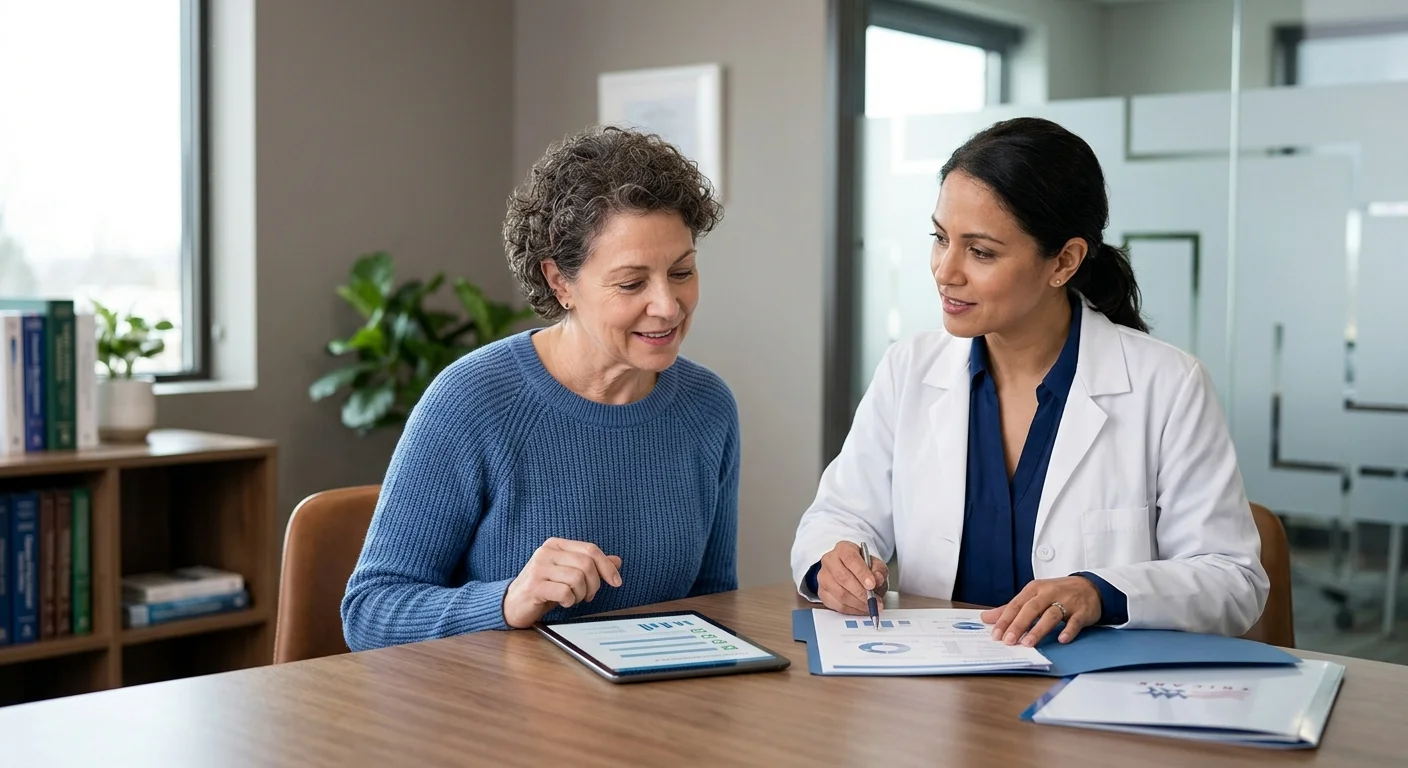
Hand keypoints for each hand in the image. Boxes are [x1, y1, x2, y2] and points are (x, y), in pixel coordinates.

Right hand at [502, 538, 622, 628]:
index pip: (590, 549)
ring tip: (574, 598)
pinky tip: (564, 602)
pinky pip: (564, 592)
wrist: (513, 604)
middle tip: (588, 596)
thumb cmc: (544, 588)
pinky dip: (570, 601)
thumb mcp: (569, 573)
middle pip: (586, 564)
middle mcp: (546, 552)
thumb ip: (591, 565)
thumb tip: (617, 561)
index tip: (616, 582)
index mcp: (556, 544)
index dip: (607, 566)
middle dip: (594, 584)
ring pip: (577, 578)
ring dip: (581, 594)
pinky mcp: (534, 586)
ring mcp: (538, 568)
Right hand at [816, 541, 888, 614]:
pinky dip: (852, 609)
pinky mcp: (822, 592)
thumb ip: (879, 570)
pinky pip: (836, 604)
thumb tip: (877, 578)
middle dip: (860, 592)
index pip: (850, 559)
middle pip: (843, 577)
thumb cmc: (862, 567)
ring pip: (839, 593)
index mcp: (843, 549)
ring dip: (857, 603)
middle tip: (874, 600)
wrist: (850, 572)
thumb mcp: (875, 564)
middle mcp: (830, 561)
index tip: (872, 584)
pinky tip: (861, 608)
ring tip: (870, 605)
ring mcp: (823, 577)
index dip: (862, 573)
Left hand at [980, 576, 1101, 646]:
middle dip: (1018, 625)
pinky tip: (1062, 639)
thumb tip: (986, 618)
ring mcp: (1067, 601)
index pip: (1016, 604)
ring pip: (1051, 615)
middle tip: (1009, 641)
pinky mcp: (1082, 611)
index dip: (1005, 619)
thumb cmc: (1057, 593)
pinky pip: (1075, 621)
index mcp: (1034, 589)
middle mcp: (1049, 593)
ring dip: (1039, 629)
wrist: (1090, 587)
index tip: (995, 634)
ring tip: (1028, 643)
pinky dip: (1069, 630)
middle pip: (1031, 609)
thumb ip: (1010, 608)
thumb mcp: (1033, 596)